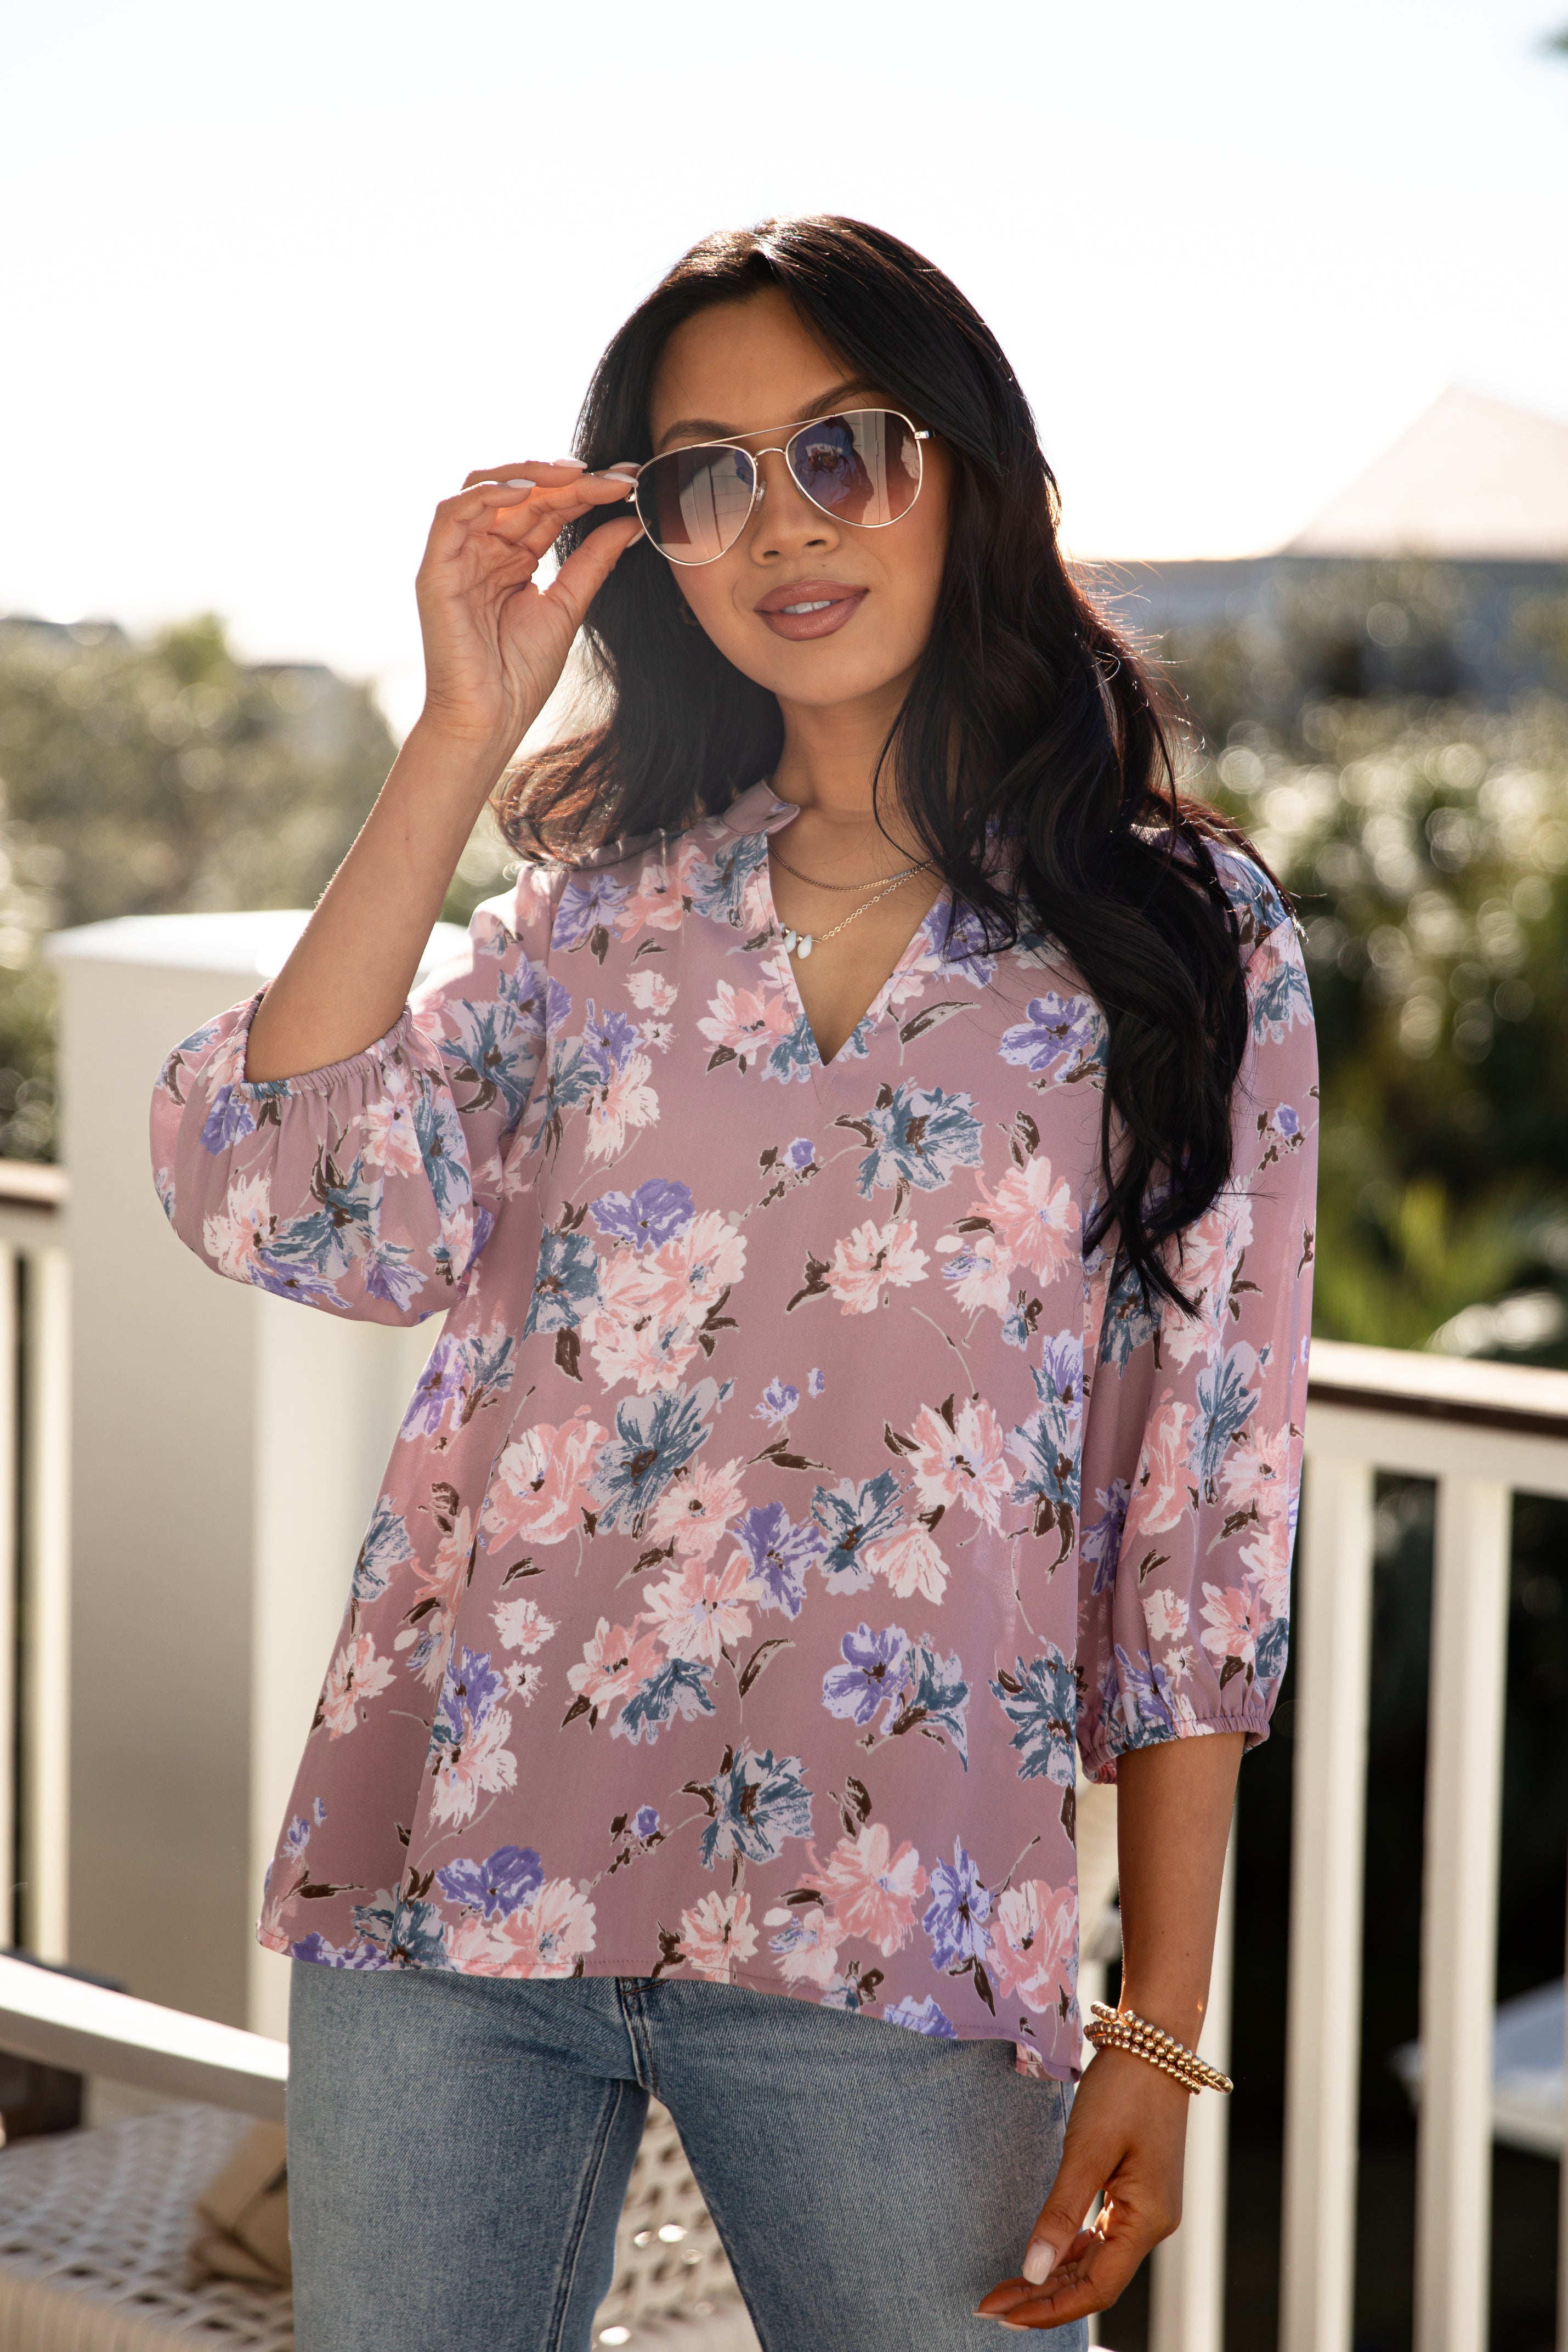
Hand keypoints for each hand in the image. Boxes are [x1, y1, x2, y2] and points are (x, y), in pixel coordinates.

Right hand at [413, 458, 643, 761]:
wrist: (490, 720)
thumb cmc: (520, 675)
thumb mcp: (567, 607)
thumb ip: (592, 562)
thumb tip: (629, 520)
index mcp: (512, 558)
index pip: (549, 508)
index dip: (587, 491)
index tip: (630, 482)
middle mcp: (483, 550)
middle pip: (523, 494)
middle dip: (571, 481)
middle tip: (617, 477)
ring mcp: (458, 557)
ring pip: (486, 490)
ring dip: (531, 475)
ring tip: (576, 475)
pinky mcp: (436, 570)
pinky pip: (452, 514)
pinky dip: (486, 494)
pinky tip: (526, 491)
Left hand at [976, 2047, 1188, 2329]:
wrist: (1154, 2043)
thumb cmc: (1123, 2090)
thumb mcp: (1085, 2149)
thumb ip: (1060, 2213)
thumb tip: (1032, 2272)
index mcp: (1148, 2220)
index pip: (1097, 2288)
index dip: (1050, 2307)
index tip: (1003, 2312)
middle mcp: (1153, 2223)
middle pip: (1095, 2280)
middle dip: (1043, 2296)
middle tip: (991, 2305)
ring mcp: (1147, 2208)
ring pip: (1097, 2260)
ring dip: (1054, 2275)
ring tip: (1008, 2288)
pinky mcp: (1137, 2190)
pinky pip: (1101, 2235)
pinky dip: (1070, 2249)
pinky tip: (1043, 2255)